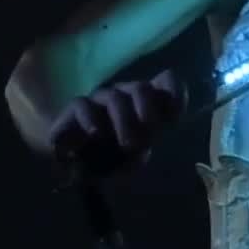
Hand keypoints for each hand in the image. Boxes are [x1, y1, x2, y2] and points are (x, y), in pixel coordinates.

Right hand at [47, 69, 185, 178]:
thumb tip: (152, 132)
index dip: (174, 94)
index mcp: (144, 104)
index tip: (174, 121)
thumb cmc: (112, 158)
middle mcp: (124, 96)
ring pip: (114, 97)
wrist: (74, 166)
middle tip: (147, 139)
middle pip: (141, 88)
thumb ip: (148, 139)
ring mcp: (98, 101)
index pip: (166, 82)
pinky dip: (90, 118)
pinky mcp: (74, 111)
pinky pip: (82, 105)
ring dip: (124, 120)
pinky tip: (95, 134)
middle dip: (148, 112)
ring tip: (127, 145)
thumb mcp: (137, 155)